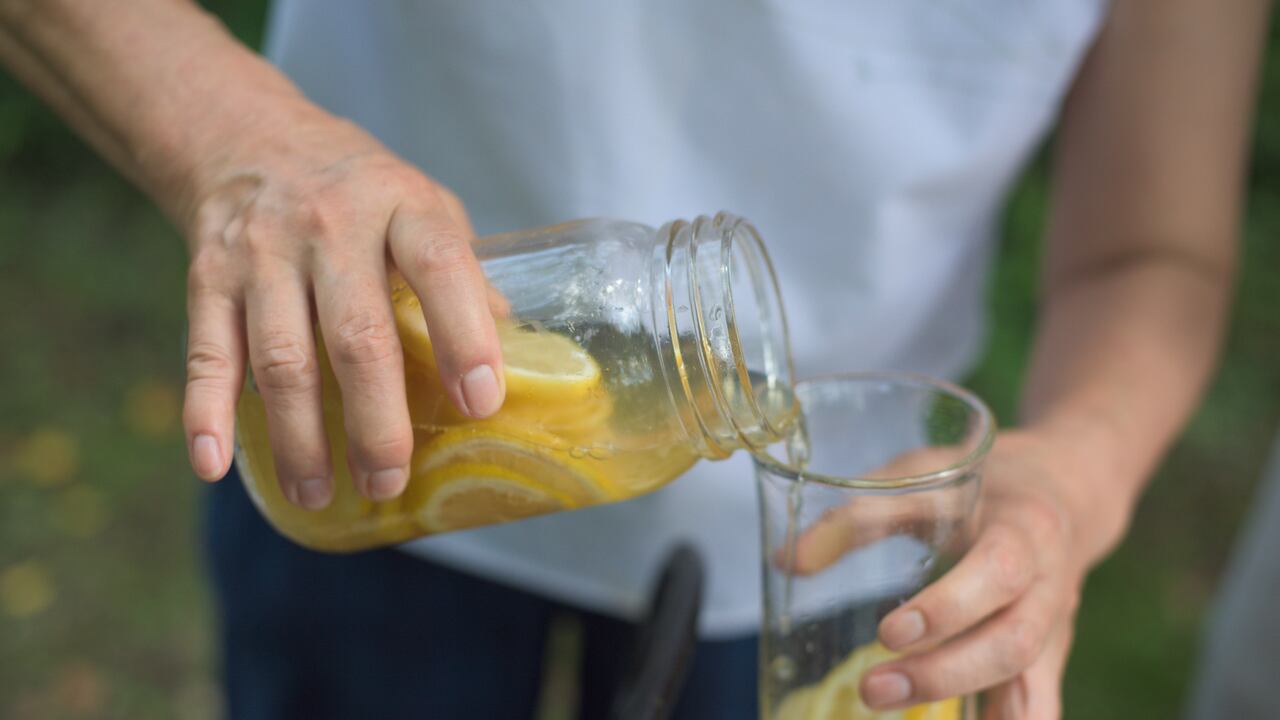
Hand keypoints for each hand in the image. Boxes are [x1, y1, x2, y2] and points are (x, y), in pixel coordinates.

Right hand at [179, 102, 502, 509]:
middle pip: (357, 334)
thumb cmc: (360, 192)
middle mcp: (331, 225)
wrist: (250, 139)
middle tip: (388, 482)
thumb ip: (464, 276)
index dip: (464, 334)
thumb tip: (518, 356)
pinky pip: (206, 354)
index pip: (440, 264)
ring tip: (319, 494)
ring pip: (282, 358)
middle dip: (374, 419)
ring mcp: (263, 253)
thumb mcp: (424, 209)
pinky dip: (206, 414)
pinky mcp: (208, 278)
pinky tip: (216, 466)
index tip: (480, 401)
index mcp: (401, 206)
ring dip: (299, 437)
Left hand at [787, 431, 1089, 718]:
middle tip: (873, 689)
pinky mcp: (1047, 658)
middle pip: (1013, 643)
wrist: (1065, 489)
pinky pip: (1036, 703)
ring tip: (901, 718)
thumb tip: (788, 560)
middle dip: (943, 673)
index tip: (889, 632)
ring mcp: (1054, 629)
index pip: (998, 572)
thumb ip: (861, 515)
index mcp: (1025, 530)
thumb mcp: (925, 475)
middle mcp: (1049, 587)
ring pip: (1030, 683)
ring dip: (968, 704)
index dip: (949, 607)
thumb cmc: (983, 482)